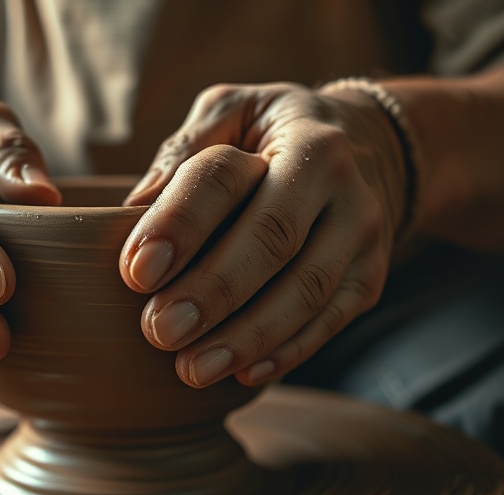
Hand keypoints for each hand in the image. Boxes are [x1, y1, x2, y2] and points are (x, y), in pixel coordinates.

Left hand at [119, 83, 407, 388]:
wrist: (368, 146)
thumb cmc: (272, 132)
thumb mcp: (232, 111)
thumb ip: (183, 150)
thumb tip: (133, 208)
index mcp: (293, 135)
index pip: (226, 178)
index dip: (180, 223)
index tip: (136, 271)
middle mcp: (338, 181)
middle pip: (272, 240)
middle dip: (213, 291)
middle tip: (160, 331)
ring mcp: (361, 233)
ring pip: (306, 290)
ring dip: (248, 336)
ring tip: (192, 368)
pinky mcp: (369, 276)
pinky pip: (330, 320)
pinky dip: (288, 351)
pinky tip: (244, 373)